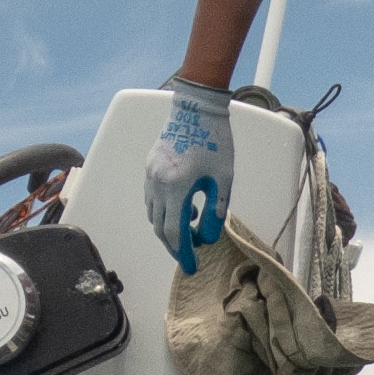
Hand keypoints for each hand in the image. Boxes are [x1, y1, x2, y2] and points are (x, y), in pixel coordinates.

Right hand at [137, 82, 234, 266]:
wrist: (196, 109)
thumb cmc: (214, 140)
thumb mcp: (223, 179)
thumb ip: (216, 211)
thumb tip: (208, 238)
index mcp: (177, 188)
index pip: (176, 233)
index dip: (184, 253)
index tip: (192, 266)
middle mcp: (158, 184)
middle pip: (161, 228)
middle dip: (175, 246)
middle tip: (189, 256)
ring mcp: (151, 175)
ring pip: (154, 214)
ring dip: (169, 227)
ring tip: (192, 228)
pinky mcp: (150, 167)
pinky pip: (152, 198)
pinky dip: (164, 210)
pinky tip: (185, 206)